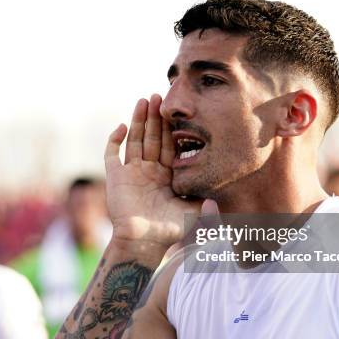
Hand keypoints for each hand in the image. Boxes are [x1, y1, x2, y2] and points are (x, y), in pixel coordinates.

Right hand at [104, 94, 204, 250]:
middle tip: (158, 95)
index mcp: (166, 174)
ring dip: (137, 121)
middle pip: (151, 137)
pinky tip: (121, 126)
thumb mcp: (194, 211)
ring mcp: (131, 172)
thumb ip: (207, 199)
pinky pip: (112, 154)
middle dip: (154, 117)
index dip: (170, 128)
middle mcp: (149, 170)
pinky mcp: (115, 177)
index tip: (174, 110)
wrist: (144, 242)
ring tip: (142, 101)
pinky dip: (114, 140)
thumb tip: (225, 191)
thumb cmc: (169, 230)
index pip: (168, 145)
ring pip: (134, 140)